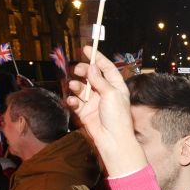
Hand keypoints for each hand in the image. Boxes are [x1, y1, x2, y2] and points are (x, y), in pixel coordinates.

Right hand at [65, 46, 146, 177]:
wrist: (112, 140)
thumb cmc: (117, 116)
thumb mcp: (111, 94)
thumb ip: (99, 80)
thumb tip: (90, 67)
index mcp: (116, 86)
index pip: (106, 68)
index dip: (97, 58)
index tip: (87, 49)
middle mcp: (105, 92)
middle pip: (91, 76)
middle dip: (83, 71)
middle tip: (77, 70)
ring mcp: (94, 102)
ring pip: (81, 88)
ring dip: (76, 85)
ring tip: (74, 86)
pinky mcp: (85, 113)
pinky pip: (76, 102)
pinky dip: (72, 100)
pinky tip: (72, 101)